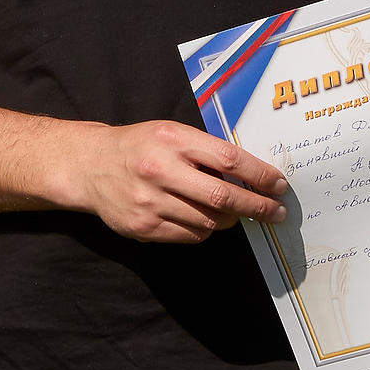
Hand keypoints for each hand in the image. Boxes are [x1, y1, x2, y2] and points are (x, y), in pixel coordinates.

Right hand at [80, 120, 289, 243]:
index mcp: (172, 139)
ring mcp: (150, 202)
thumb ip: (207, 151)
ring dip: (229, 219)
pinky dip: (205, 229)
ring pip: (209, 221)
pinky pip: (190, 235)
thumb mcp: (171, 133)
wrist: (90, 166)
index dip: (260, 175)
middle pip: (222, 196)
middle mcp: (160, 170)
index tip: (279, 185)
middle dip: (257, 206)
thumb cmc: (141, 145)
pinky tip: (202, 217)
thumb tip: (253, 175)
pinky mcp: (144, 228)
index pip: (229, 159)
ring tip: (234, 212)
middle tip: (276, 212)